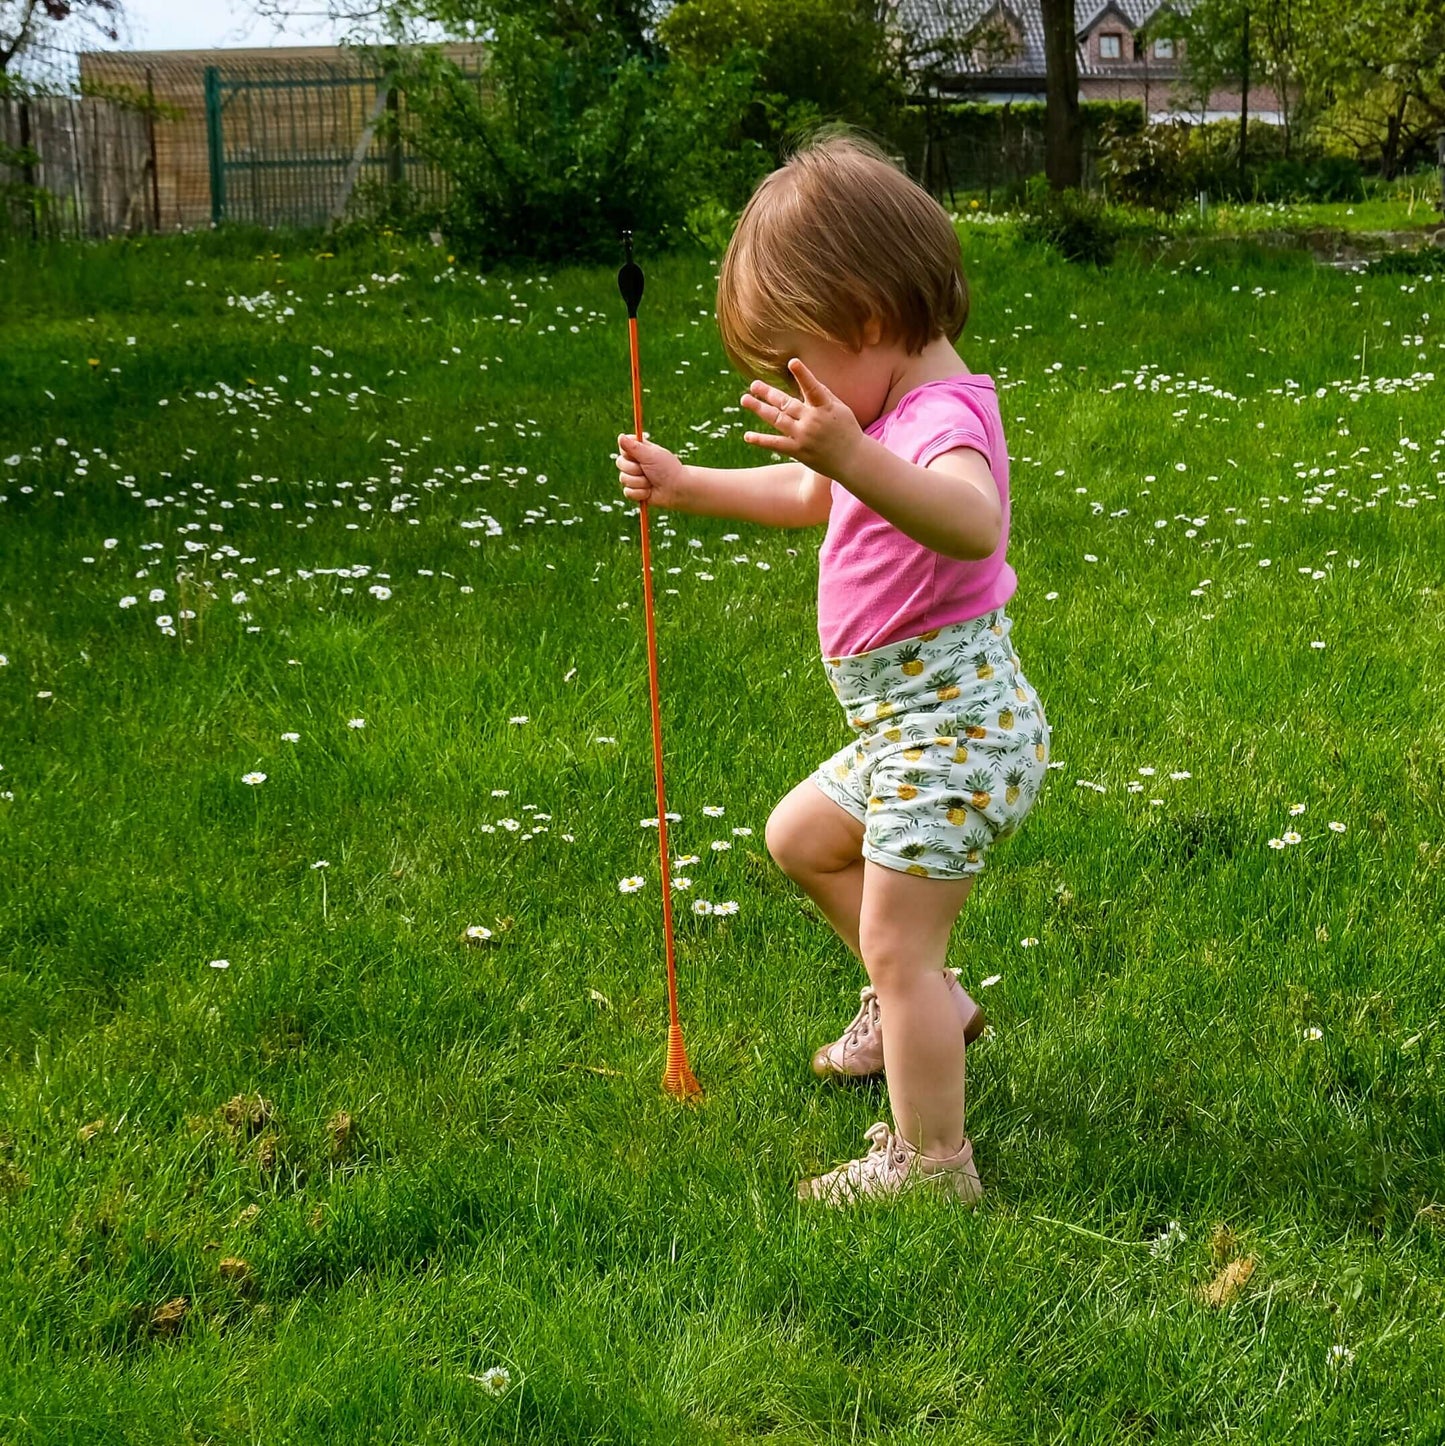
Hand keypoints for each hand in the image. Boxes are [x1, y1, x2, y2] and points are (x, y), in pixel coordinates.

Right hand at [616, 432, 686, 508]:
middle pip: (620, 463)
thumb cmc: (666, 468)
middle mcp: (634, 462)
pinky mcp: (634, 491)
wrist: (676, 489)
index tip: (639, 455)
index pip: (622, 446)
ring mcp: (633, 477)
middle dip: (635, 470)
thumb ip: (634, 447)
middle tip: (648, 470)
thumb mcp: (650, 455)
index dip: (628, 453)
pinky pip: (628, 492)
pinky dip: (640, 493)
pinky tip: (649, 492)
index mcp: (638, 450)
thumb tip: (620, 436)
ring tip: (651, 482)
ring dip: (640, 482)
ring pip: (623, 479)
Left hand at [740, 358, 865, 479]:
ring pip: (777, 420)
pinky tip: (747, 436)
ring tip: (744, 399)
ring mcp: (804, 436)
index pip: (813, 388)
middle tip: (753, 384)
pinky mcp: (798, 451)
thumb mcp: (840, 408)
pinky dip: (761, 440)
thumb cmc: (847, 430)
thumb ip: (823, 394)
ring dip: (759, 409)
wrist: (853, 461)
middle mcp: (813, 420)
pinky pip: (776, 444)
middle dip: (769, 393)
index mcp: (825, 407)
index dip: (803, 375)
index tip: (792, 362)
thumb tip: (808, 379)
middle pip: (786, 403)